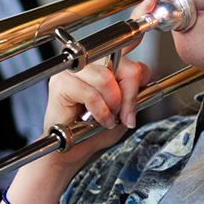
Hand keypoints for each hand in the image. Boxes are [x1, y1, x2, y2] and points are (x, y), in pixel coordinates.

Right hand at [34, 54, 149, 174]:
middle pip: (125, 66)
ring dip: (112, 103)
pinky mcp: (61, 82)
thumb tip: (142, 80)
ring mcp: (74, 70)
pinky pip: (91, 94)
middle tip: (123, 115)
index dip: (140, 76)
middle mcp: (90, 62)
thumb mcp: (123, 111)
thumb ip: (134, 93)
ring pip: (106, 78)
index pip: (131, 54)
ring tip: (108, 116)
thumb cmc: (93, 130)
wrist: (71, 149)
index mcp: (105, 64)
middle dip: (129, 96)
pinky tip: (99, 120)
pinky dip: (100, 111)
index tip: (135, 102)